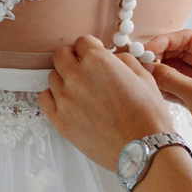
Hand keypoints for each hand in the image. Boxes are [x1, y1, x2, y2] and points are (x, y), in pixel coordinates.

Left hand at [38, 35, 176, 170]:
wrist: (142, 149)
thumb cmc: (147, 115)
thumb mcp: (144, 77)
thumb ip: (123, 60)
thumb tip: (111, 58)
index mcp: (98, 61)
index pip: (82, 42)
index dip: (90, 48)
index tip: (94, 55)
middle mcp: (77, 76)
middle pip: (61, 55)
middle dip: (72, 58)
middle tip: (83, 69)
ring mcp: (64, 99)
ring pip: (52, 76)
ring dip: (64, 79)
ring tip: (79, 91)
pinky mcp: (59, 120)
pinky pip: (44, 98)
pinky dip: (53, 97)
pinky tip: (66, 102)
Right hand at [141, 30, 191, 167]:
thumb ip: (170, 78)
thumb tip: (146, 66)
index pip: (189, 39)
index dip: (164, 42)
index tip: (143, 50)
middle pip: (181, 53)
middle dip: (159, 56)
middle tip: (137, 61)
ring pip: (178, 71)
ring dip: (160, 72)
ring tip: (139, 73)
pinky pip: (178, 87)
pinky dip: (164, 87)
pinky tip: (149, 87)